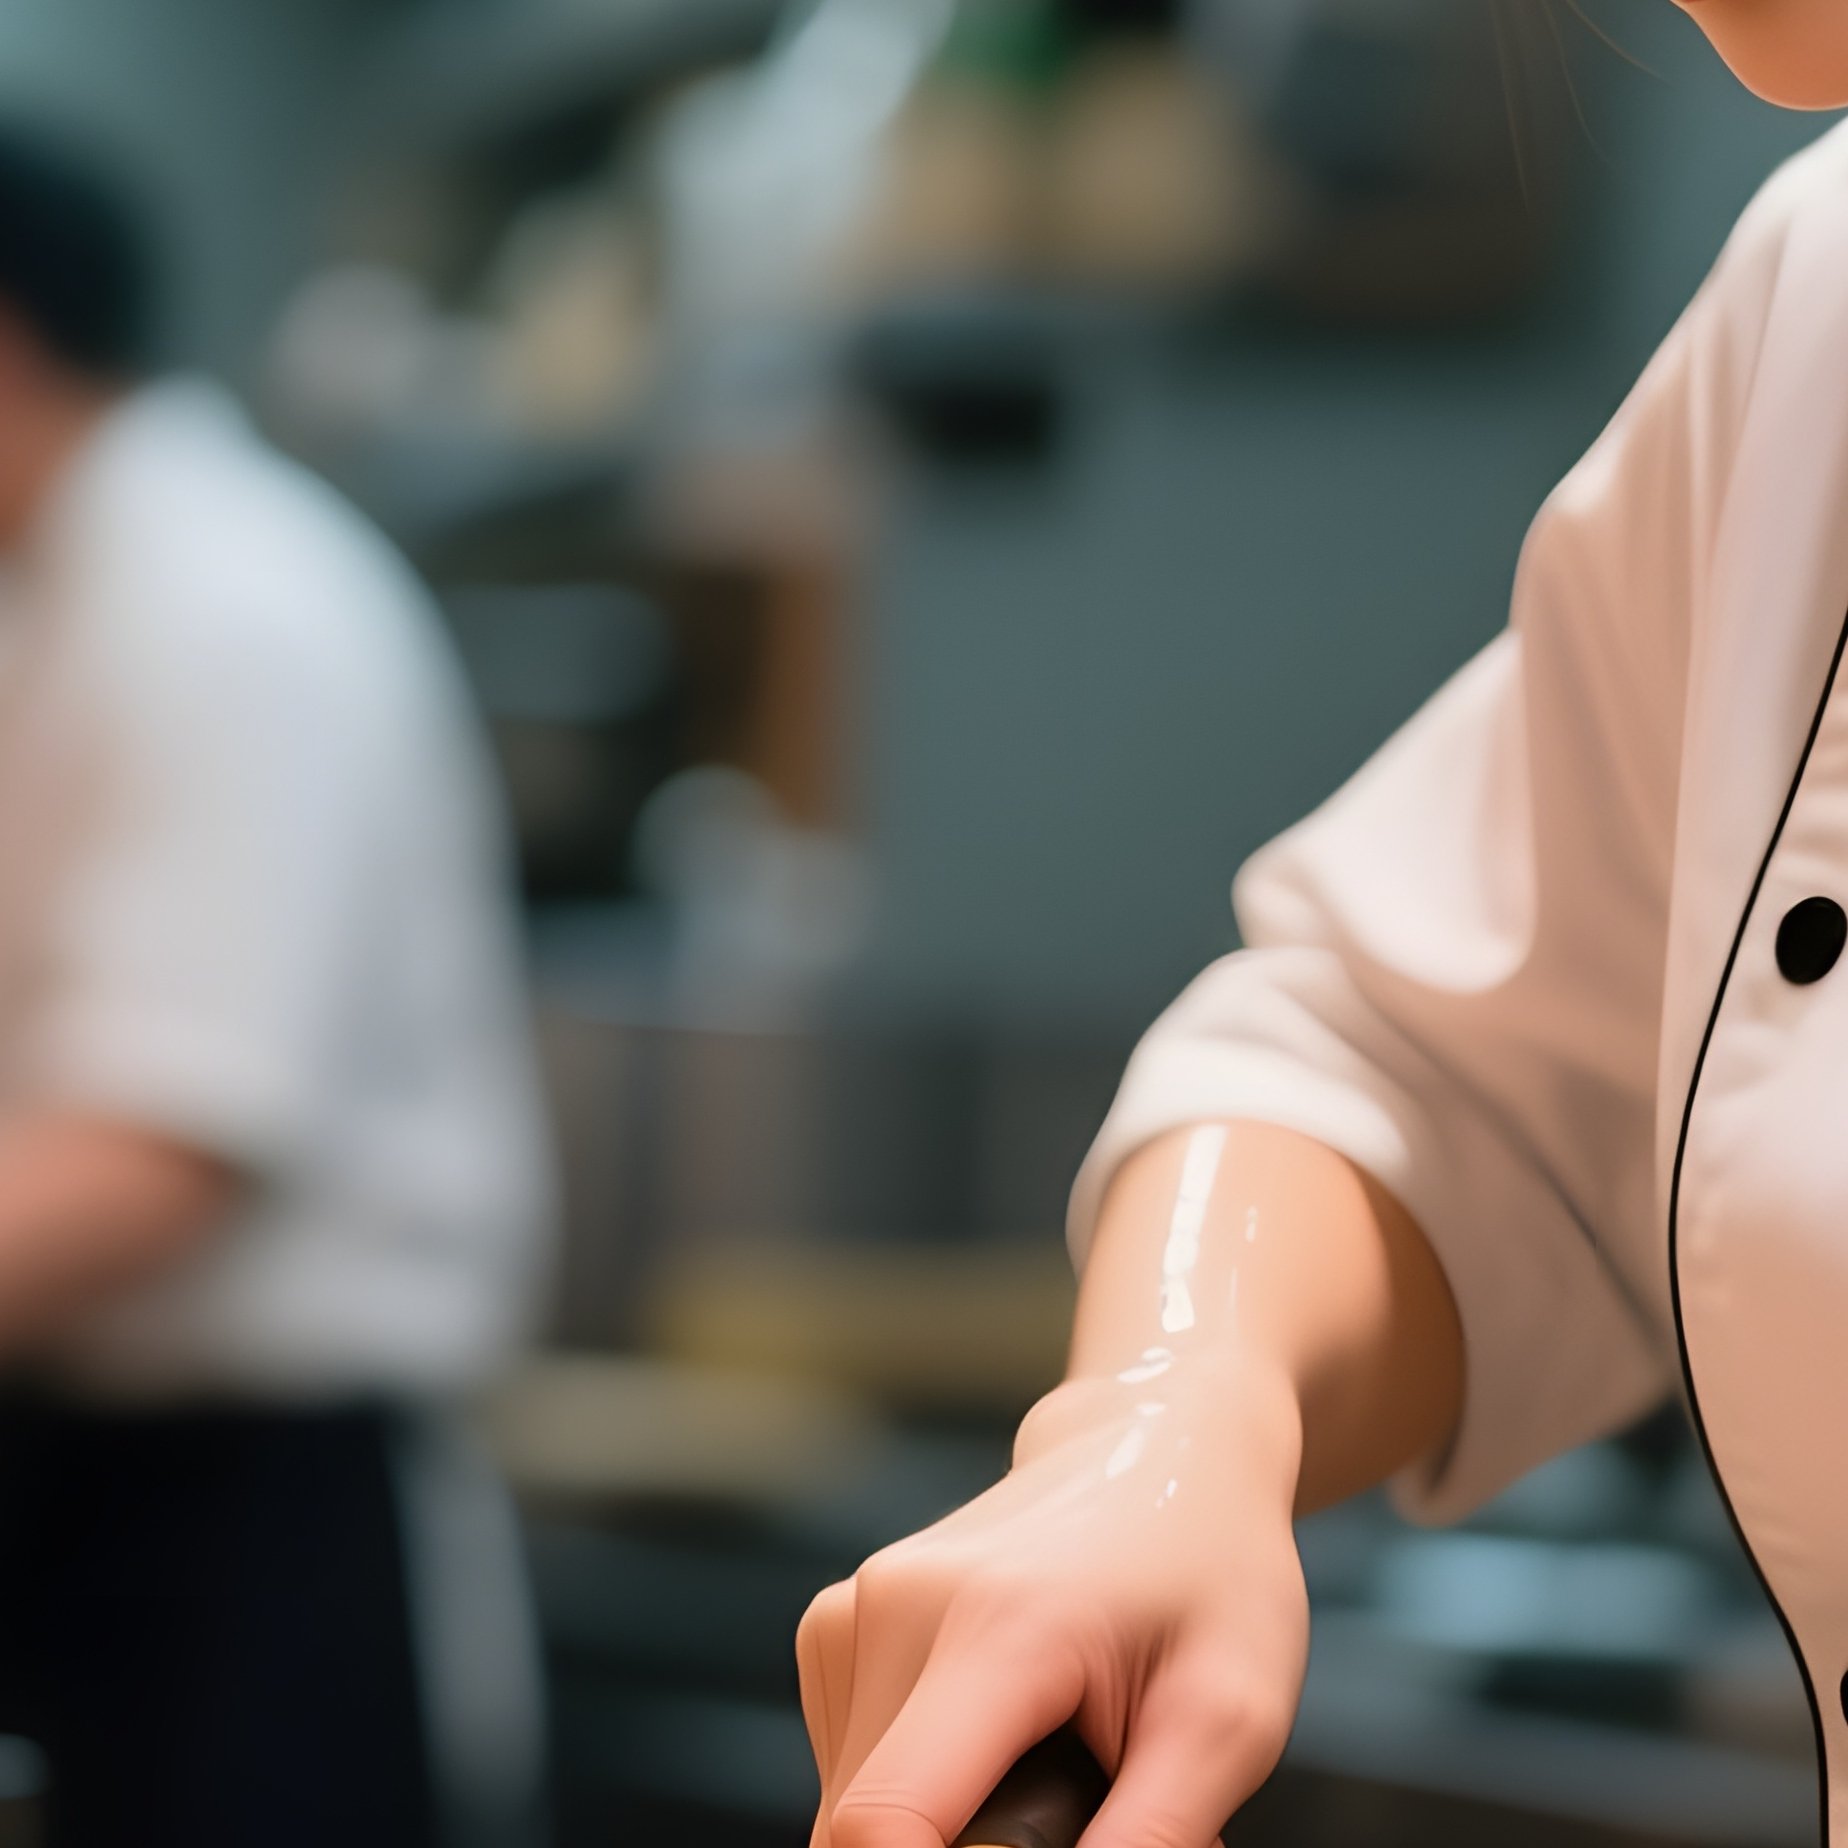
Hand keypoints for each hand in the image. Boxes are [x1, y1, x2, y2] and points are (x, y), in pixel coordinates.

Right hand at [798, 1356, 1308, 1847]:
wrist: (1157, 1445)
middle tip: (1093, 1816)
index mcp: (992, 1626)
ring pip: (853, 1811)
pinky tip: (1000, 1740)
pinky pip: (854, 1767)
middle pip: (868, 1831)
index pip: (883, 1824)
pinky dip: (918, 1792)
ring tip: (1057, 1771)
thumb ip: (1151, 1842)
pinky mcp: (834, 1625)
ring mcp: (852, 1608)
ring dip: (945, 1833)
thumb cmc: (1209, 1574)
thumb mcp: (1229, 1719)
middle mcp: (894, 1606)